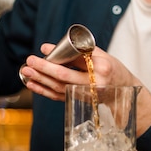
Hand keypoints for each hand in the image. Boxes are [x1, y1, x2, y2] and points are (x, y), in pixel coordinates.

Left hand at [21, 44, 150, 135]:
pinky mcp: (78, 101)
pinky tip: (32, 84)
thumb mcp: (101, 56)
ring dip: (40, 81)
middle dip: (44, 70)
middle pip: (65, 78)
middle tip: (30, 62)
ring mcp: (86, 96)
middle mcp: (94, 85)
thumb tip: (48, 49)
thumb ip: (78, 52)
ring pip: (59, 89)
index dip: (57, 57)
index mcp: (102, 70)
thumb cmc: (112, 69)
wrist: (124, 91)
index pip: (76, 62)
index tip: (43, 50)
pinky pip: (58, 97)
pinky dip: (43, 91)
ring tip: (26, 72)